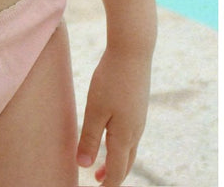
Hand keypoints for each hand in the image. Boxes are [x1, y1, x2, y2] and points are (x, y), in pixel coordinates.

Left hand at [76, 44, 151, 185]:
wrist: (133, 51)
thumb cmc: (111, 80)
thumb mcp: (95, 110)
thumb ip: (89, 138)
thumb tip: (84, 166)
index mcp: (124, 136)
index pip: (117, 170)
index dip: (108, 184)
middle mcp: (136, 131)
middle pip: (126, 162)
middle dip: (113, 174)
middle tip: (98, 181)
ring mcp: (139, 118)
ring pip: (130, 148)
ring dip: (117, 159)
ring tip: (103, 163)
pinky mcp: (139, 105)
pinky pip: (132, 134)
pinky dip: (122, 144)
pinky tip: (113, 134)